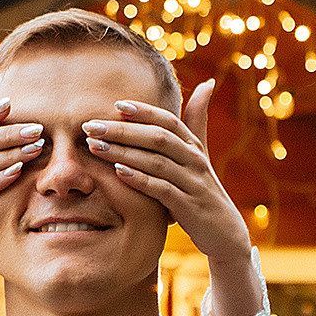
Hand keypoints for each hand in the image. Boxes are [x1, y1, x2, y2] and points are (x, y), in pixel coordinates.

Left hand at [83, 79, 263, 315]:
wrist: (224, 232)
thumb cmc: (202, 189)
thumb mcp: (200, 155)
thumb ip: (196, 122)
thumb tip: (207, 83)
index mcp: (194, 146)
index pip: (168, 120)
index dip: (143, 111)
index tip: (115, 104)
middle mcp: (195, 160)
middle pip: (158, 138)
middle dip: (122, 130)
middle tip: (91, 126)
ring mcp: (193, 183)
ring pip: (157, 162)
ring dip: (124, 152)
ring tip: (95, 146)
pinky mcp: (188, 207)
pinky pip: (162, 190)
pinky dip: (140, 179)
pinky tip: (118, 173)